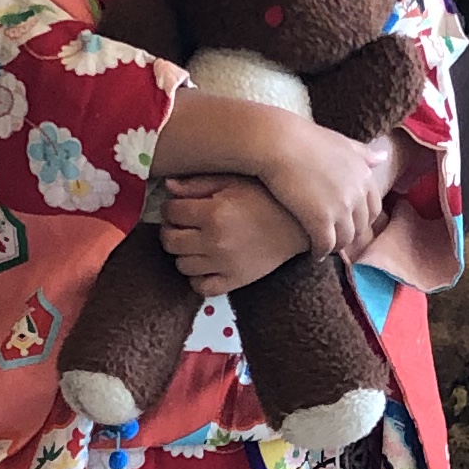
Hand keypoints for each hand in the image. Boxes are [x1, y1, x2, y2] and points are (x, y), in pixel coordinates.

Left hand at [159, 174, 308, 296]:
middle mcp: (215, 241)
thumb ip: (198, 183)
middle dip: (172, 230)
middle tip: (184, 224)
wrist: (300, 225)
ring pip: (181, 265)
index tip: (181, 206)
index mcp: (214, 212)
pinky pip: (201, 287)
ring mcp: (224, 265)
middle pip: (170, 241)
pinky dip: (197, 278)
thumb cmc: (268, 197)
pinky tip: (206, 264)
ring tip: (196, 242)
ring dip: (184, 253)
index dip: (172, 206)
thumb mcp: (234, 180)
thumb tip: (168, 185)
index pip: (170, 212)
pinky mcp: (235, 281)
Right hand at [264, 121, 392, 261]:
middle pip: (361, 227)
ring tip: (324, 247)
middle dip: (350, 235)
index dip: (362, 220)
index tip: (350, 224)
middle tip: (336, 240)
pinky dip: (321, 252)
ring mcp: (340, 208)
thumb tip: (383, 158)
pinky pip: (326, 244)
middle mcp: (357, 194)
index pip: (374, 209)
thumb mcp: (341, 143)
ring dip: (336, 246)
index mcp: (364, 176)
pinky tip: (314, 254)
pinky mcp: (320, 220)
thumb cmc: (306, 138)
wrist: (280, 143)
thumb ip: (363, 154)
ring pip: (345, 239)